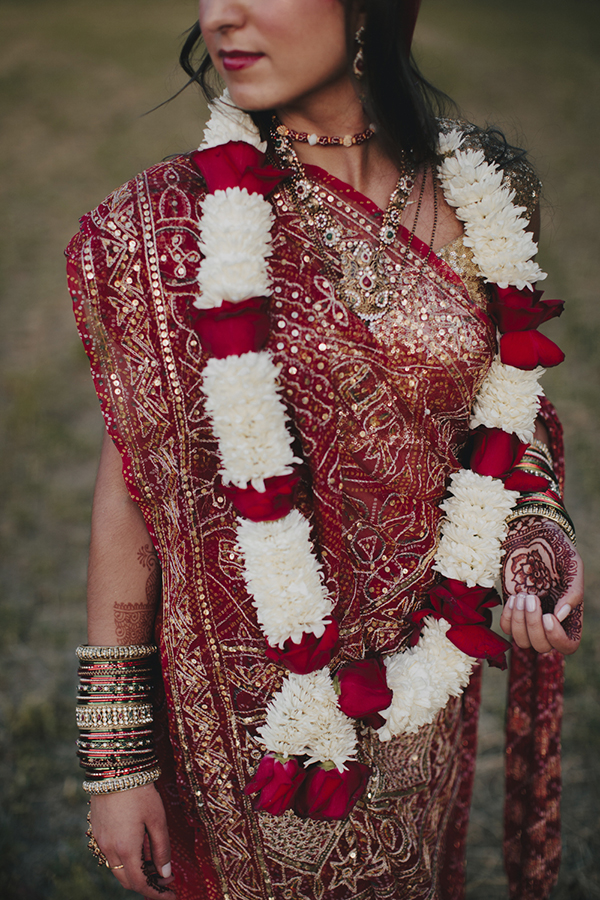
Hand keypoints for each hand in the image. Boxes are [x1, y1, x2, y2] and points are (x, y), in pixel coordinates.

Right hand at [89, 784, 175, 897]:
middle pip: (127, 881)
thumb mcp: (157, 820)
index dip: (156, 893)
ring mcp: (100, 840)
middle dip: (147, 885)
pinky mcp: (96, 831)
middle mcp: (109, 850)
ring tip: (154, 863)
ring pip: (117, 869)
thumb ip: (161, 849)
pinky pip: (110, 855)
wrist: (115, 768)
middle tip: (165, 879)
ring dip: (134, 872)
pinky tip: (138, 848)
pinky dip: (124, 860)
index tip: (171, 894)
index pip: (141, 884)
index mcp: (126, 849)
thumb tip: (166, 874)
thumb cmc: (140, 792)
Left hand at [500, 515, 582, 654]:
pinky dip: (508, 617)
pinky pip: (506, 628)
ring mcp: (529, 616)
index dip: (557, 639)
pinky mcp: (511, 608)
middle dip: (533, 626)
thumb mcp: (573, 566)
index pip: (567, 646)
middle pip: (542, 647)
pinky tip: (514, 597)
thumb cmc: (557, 548)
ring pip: (521, 641)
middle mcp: (549, 620)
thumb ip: (573, 592)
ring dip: (519, 622)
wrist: (532, 532)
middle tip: (532, 597)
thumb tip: (561, 616)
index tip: (548, 617)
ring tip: (523, 596)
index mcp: (569, 615)